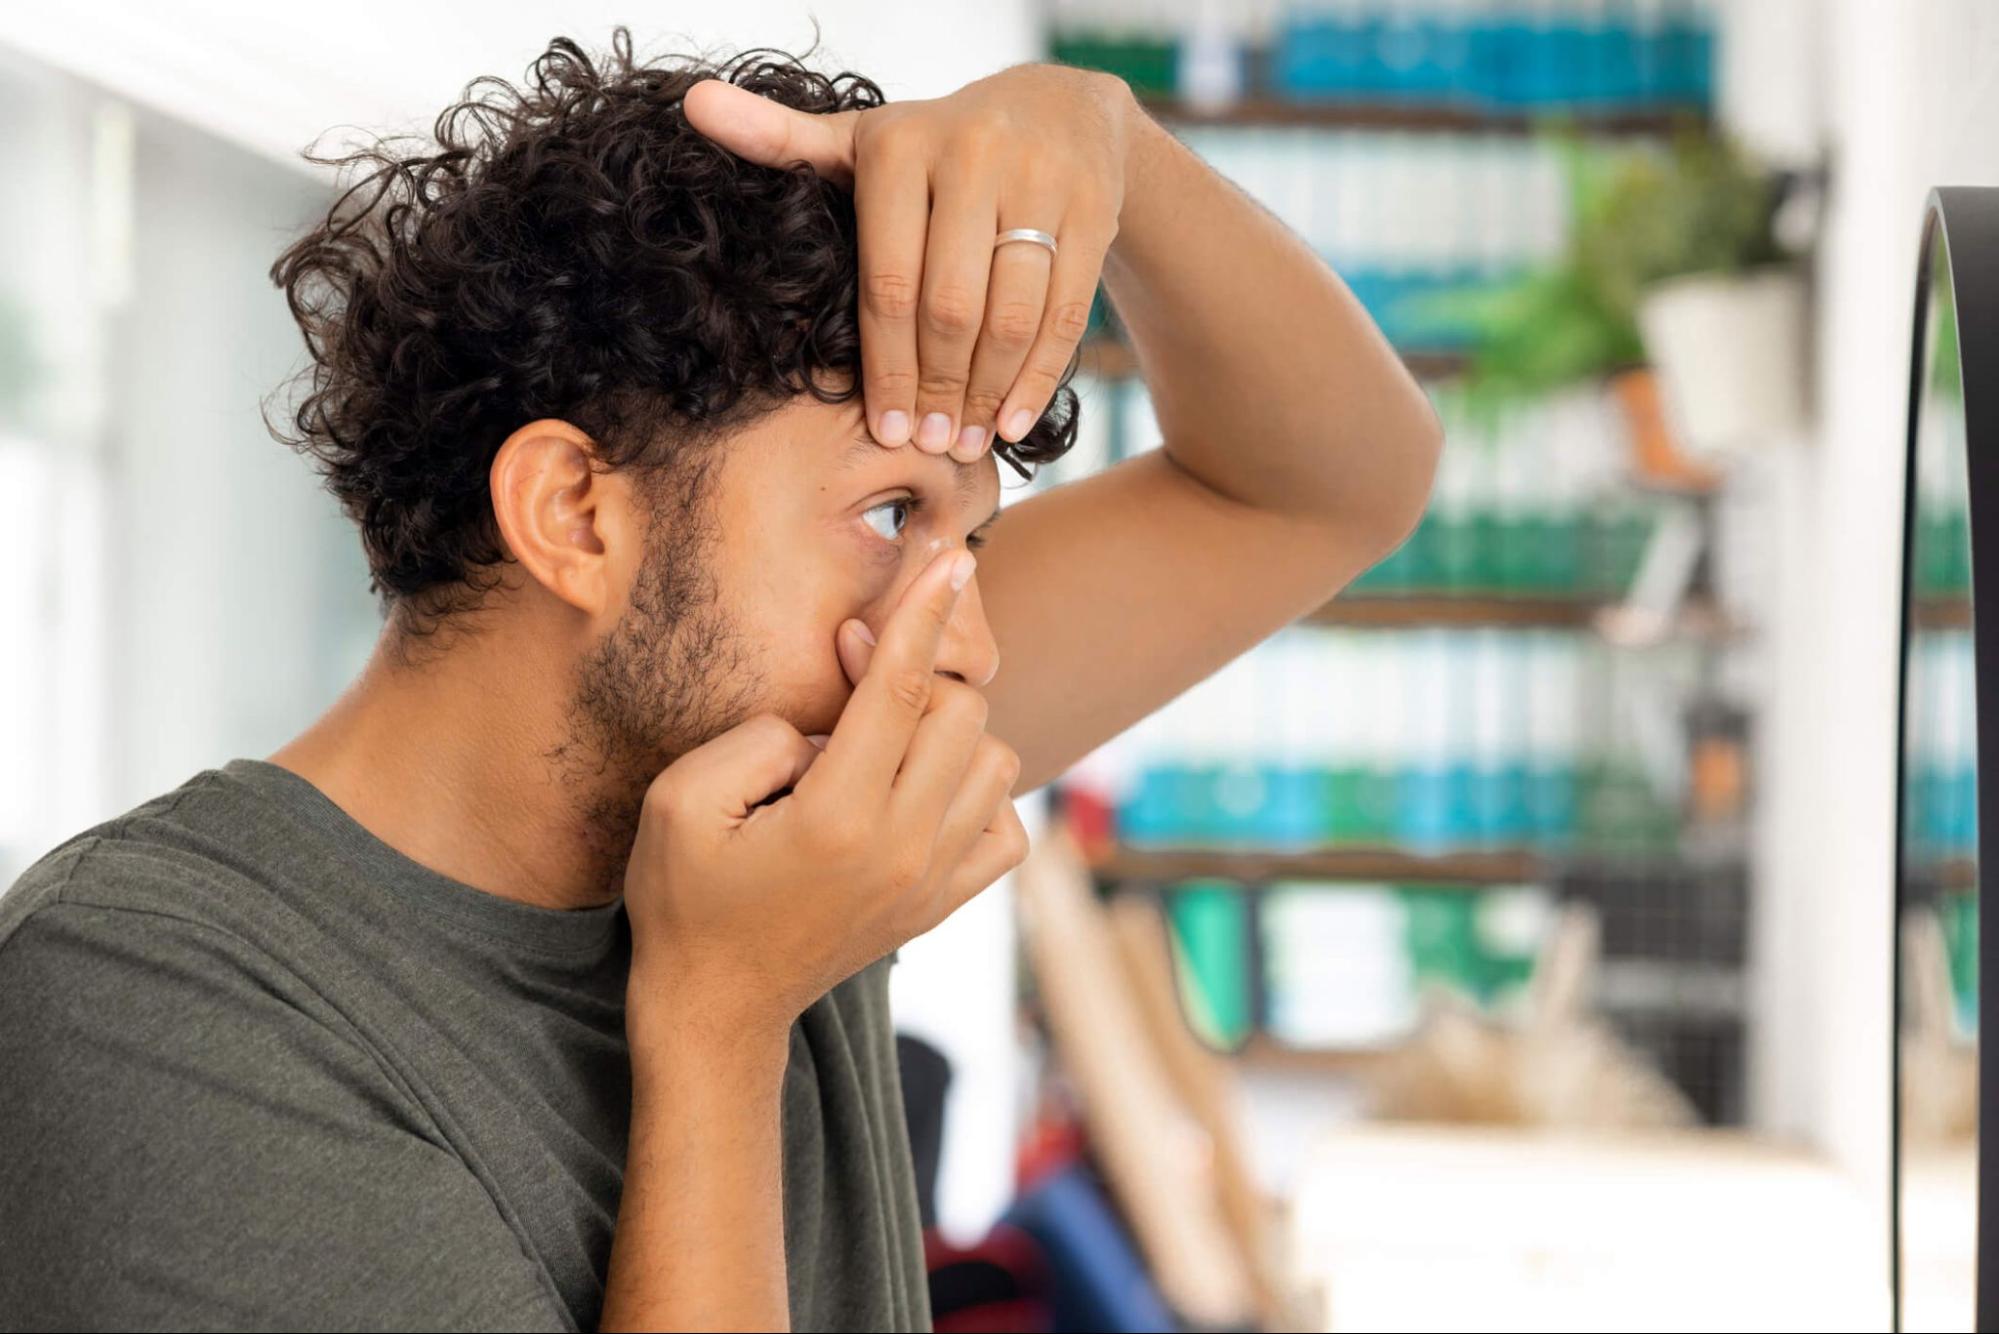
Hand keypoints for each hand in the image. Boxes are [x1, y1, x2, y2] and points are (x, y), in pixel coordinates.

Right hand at [621, 547, 1027, 1040]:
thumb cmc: (687, 895)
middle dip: (917, 673)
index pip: (903, 689)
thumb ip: (756, 737)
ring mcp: (933, 881)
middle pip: (963, 715)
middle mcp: (903, 849)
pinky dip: (976, 793)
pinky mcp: (944, 903)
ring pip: (996, 762)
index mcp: (837, 818)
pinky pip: (1005, 825)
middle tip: (853, 672)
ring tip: (883, 740)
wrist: (719, 1002)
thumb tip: (828, 722)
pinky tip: (920, 789)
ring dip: (949, 732)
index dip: (926, 613)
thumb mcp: (679, 802)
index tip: (953, 557)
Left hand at [683, 63, 1134, 460]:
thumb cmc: (939, 147)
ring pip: (1010, 316)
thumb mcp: (863, 141)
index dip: (886, 366)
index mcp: (901, 148)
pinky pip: (1065, 314)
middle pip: (949, 307)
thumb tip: (693, 106)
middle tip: (930, 444)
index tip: (887, 428)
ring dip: (989, 392)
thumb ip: (782, 140)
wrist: (1062, 109)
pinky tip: (1015, 421)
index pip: (889, 284)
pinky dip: (1040, 378)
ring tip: (969, 441)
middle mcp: (973, 157)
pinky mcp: (1094, 213)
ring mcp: (1040, 184)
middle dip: (938, 387)